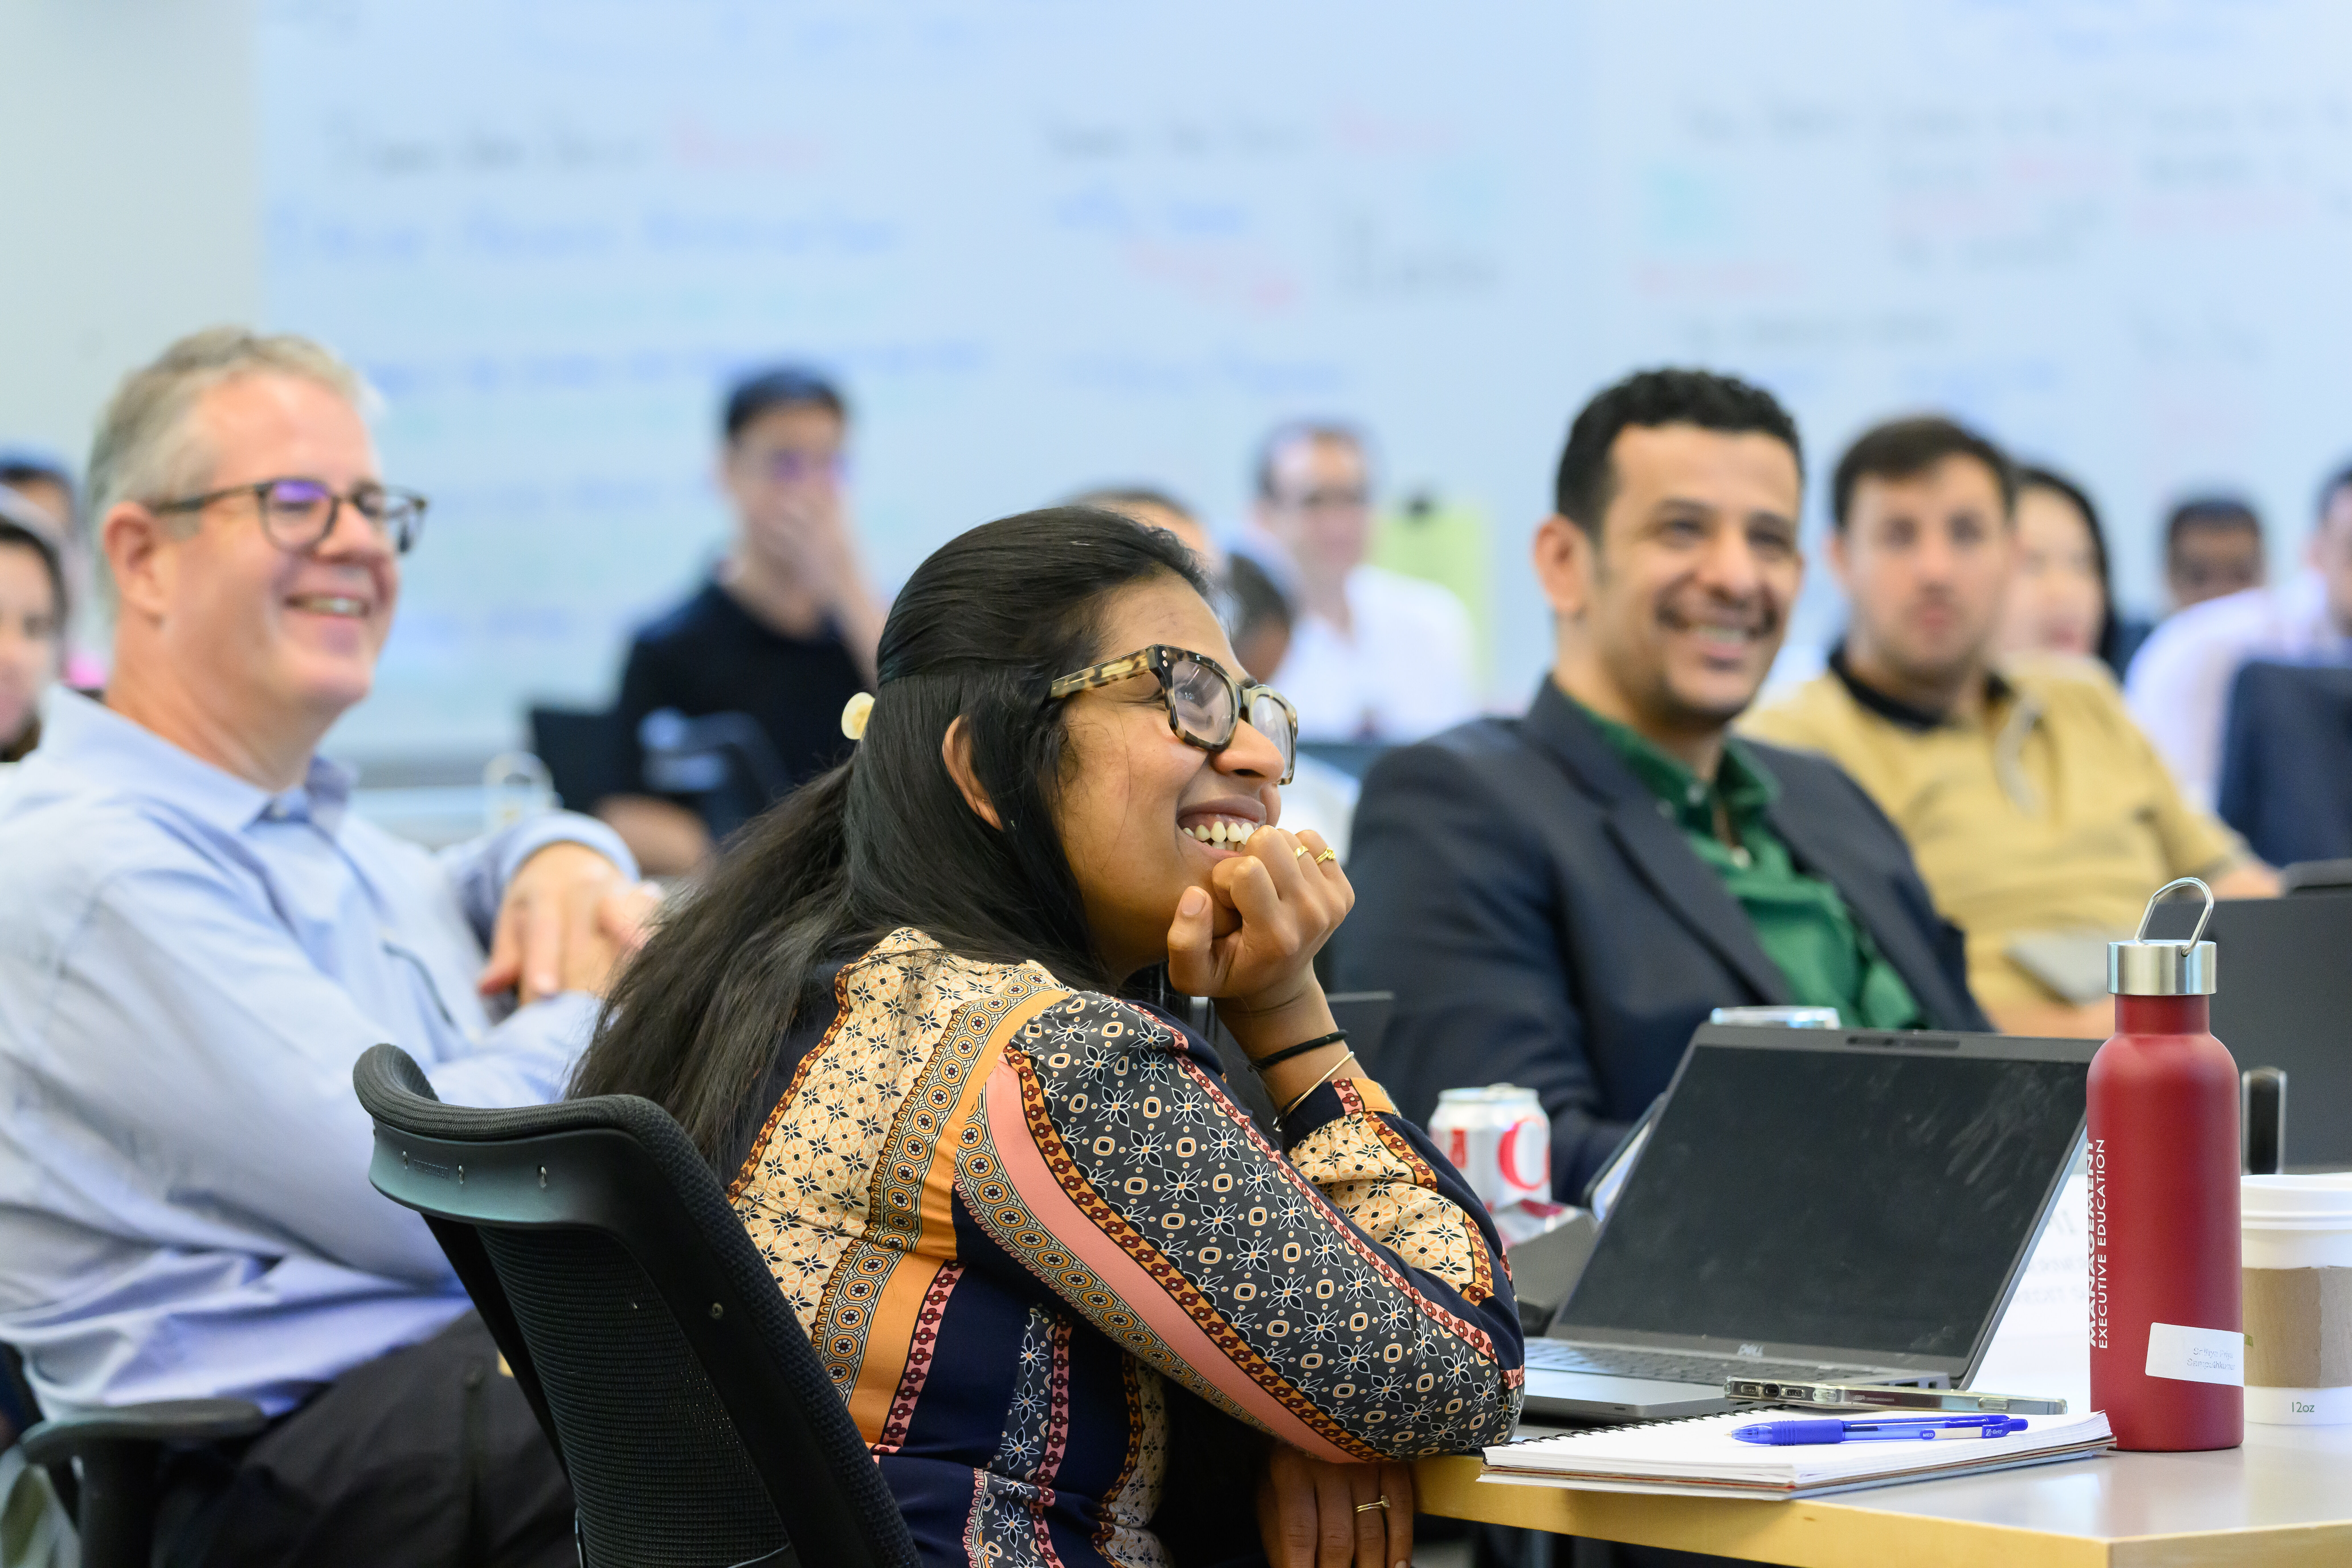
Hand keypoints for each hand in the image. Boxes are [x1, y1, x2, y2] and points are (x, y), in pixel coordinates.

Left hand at [479, 843, 659, 1004]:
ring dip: (629, 939)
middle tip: (581, 1009)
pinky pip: (650, 914)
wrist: (572, 858)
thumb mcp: (515, 919)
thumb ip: (507, 955)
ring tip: (639, 960)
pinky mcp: (643, 897)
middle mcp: (584, 884)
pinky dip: (653, 932)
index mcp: (546, 892)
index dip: (544, 960)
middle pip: (584, 929)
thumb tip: (487, 988)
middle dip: (583, 967)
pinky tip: (658, 952)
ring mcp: (617, 888)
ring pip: (623, 914)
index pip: (544, 930)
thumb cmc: (539, 900)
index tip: (545, 992)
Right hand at [1164, 826, 1353, 1020]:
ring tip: (1264, 888)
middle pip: (1269, 840)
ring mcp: (1331, 903)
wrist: (1279, 985)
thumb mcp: (1193, 974)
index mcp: (1276, 936)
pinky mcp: (1343, 892)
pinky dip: (1292, 851)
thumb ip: (1184, 941)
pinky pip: (1311, 839)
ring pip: (1288, 837)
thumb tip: (1196, 895)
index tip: (1226, 902)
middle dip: (1247, 858)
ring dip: (1269, 857)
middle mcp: (1311, 917)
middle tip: (1245, 890)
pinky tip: (1282, 880)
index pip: (1245, 870)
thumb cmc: (1229, 973)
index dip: (1224, 878)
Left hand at [1256, 1444, 1413, 1567]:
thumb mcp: (1269, 1489)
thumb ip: (1279, 1533)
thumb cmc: (1287, 1454)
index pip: (1299, 1534)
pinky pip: (1401, 1511)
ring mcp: (1364, 1462)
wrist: (1313, 1402)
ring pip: (1371, 1533)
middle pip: (1337, 1539)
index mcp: (1290, 1470)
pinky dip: (1401, 1545)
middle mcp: (1329, 1465)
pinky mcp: (1391, 1460)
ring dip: (1370, 1567)